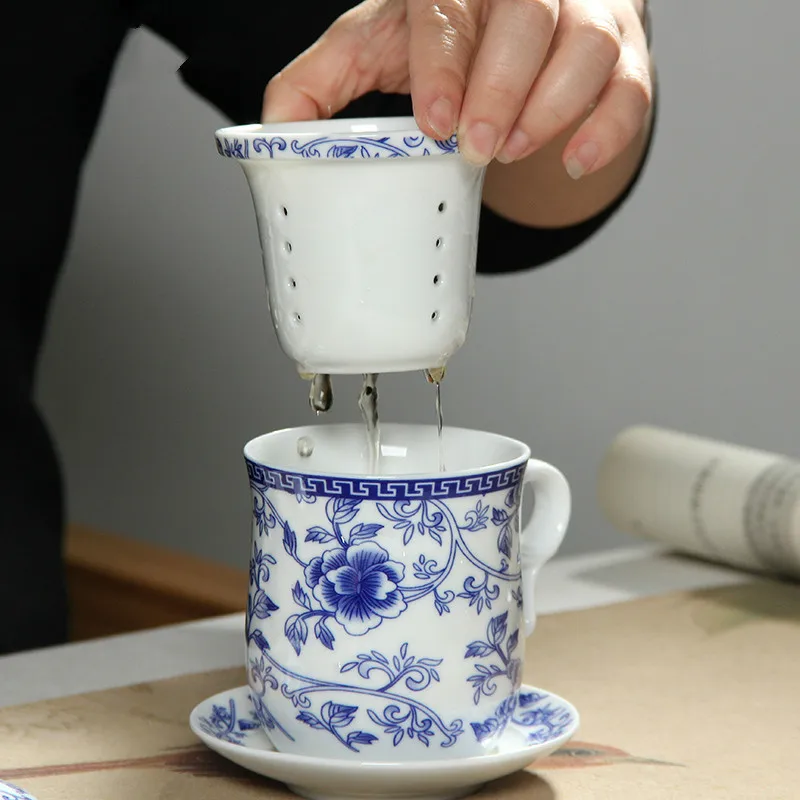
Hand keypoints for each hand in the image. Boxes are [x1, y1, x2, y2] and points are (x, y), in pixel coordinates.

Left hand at [262, 0, 651, 178]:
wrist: (504, 37)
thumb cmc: (435, 44)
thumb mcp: (368, 52)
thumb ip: (318, 86)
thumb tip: (275, 134)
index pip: (452, 4)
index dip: (446, 62)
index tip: (436, 123)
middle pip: (528, 19)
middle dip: (500, 90)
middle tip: (475, 147)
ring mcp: (582, 15)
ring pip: (588, 49)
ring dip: (551, 110)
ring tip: (510, 150)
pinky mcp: (622, 55)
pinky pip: (632, 88)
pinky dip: (606, 131)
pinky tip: (572, 161)